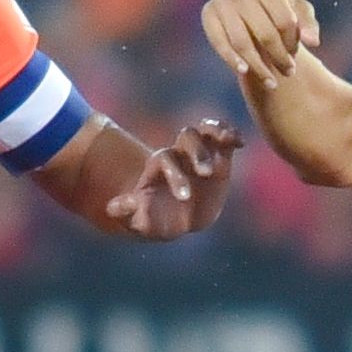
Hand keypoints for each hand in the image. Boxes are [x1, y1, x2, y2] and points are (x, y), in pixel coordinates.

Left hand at [108, 120, 240, 238]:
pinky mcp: (218, 158)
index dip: (175, 174)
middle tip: (205, 172)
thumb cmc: (154, 218)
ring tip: (230, 140)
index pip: (166, 159)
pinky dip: (231, 136)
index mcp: (159, 166)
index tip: (185, 196)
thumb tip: (111, 208)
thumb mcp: (138, 219)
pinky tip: (240, 143)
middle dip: (197, 152)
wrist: (176, 218)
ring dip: (217, 132)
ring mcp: (199, 153)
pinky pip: (224, 140)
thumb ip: (127, 211)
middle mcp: (179, 154)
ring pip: (205, 131)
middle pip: (187, 137)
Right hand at [199, 0, 321, 85]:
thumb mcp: (297, 13)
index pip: (285, 20)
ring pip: (242, 42)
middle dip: (279, 57)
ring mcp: (222, 0)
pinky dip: (231, 59)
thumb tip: (313, 41)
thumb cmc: (277, 11)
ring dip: (259, 66)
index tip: (295, 55)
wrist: (247, 10)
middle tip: (289, 73)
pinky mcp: (208, 14)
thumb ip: (308, 25)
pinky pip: (219, 42)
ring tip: (272, 83)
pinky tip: (244, 72)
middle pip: (265, 33)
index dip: (292, 42)